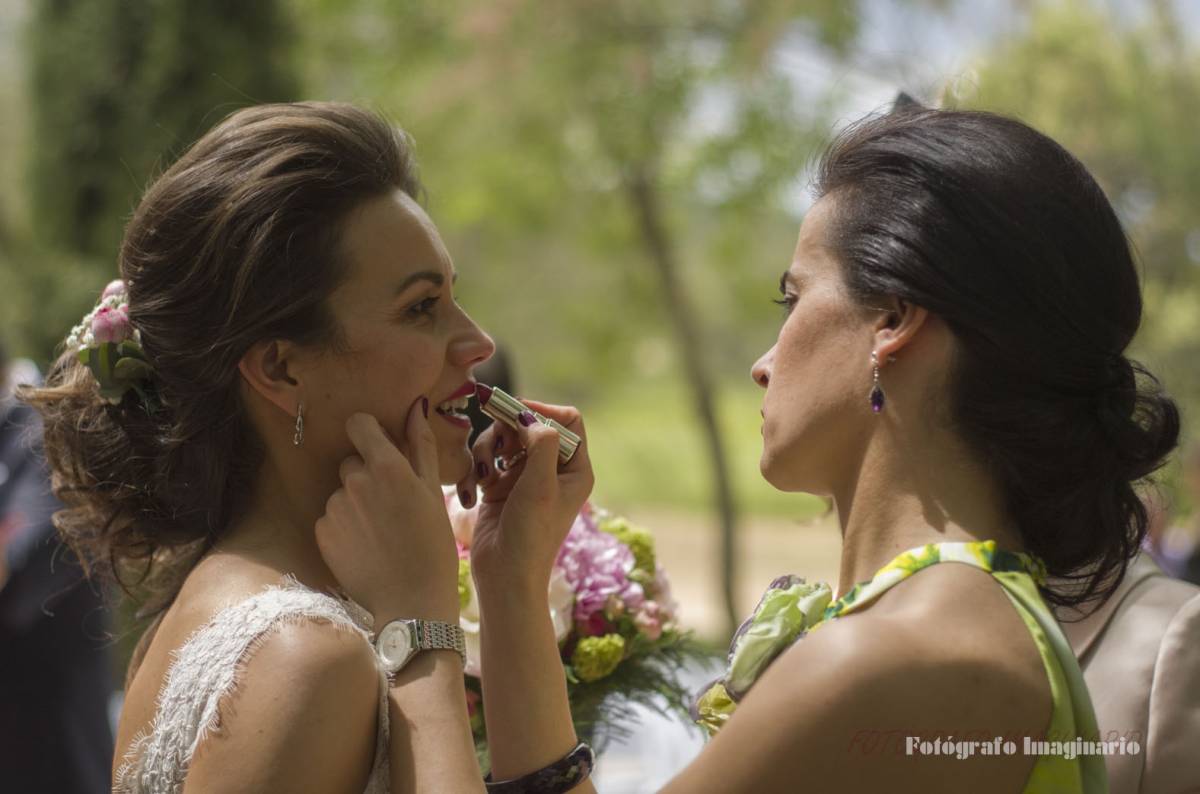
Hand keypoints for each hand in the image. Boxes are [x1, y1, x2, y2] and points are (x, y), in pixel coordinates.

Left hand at [314, 399, 458, 622]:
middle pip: (352, 462)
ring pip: (342, 492)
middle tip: (391, 505)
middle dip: (367, 474)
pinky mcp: (322, 533)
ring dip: (356, 504)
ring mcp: (335, 508)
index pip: (358, 424)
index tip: (377, 446)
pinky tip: (366, 547)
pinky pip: (330, 518)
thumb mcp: (433, 492)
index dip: (367, 432)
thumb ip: (421, 445)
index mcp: (387, 466)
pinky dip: (344, 528)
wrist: (412, 602)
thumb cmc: (432, 545)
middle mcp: (355, 481)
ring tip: (380, 532)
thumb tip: (415, 406)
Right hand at [468, 399, 593, 598]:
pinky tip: (474, 490)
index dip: (542, 412)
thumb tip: (529, 416)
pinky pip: (488, 459)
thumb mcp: (541, 485)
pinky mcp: (501, 487)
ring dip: (489, 449)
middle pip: (530, 425)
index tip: (515, 413)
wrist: (505, 576)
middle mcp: (553, 470)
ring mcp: (526, 478)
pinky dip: (479, 468)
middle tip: (497, 444)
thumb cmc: (531, 535)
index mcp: (575, 469)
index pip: (567, 421)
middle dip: (509, 430)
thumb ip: (541, 444)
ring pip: (505, 439)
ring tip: (484, 473)